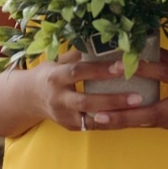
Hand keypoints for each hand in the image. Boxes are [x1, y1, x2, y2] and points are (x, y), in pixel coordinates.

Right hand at [29, 50, 149, 131]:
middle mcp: (58, 98)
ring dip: (116, 116)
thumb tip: (107, 42)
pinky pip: (94, 127)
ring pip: (92, 119)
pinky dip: (112, 123)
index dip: (100, 70)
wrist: (28, 98)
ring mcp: (63, 115)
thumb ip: (79, 54)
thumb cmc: (50, 73)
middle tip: (138, 97)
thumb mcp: (59, 60)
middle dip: (112, 100)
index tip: (122, 66)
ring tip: (138, 111)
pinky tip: (131, 120)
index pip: (78, 72)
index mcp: (55, 76)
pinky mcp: (70, 127)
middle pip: (86, 101)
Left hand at [85, 51, 167, 131]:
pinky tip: (119, 123)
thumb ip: (167, 57)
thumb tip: (139, 45)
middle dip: (121, 116)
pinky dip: (138, 123)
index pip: (162, 72)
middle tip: (96, 116)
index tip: (113, 66)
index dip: (139, 68)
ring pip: (149, 123)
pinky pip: (156, 125)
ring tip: (98, 122)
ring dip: (125, 123)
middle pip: (149, 114)